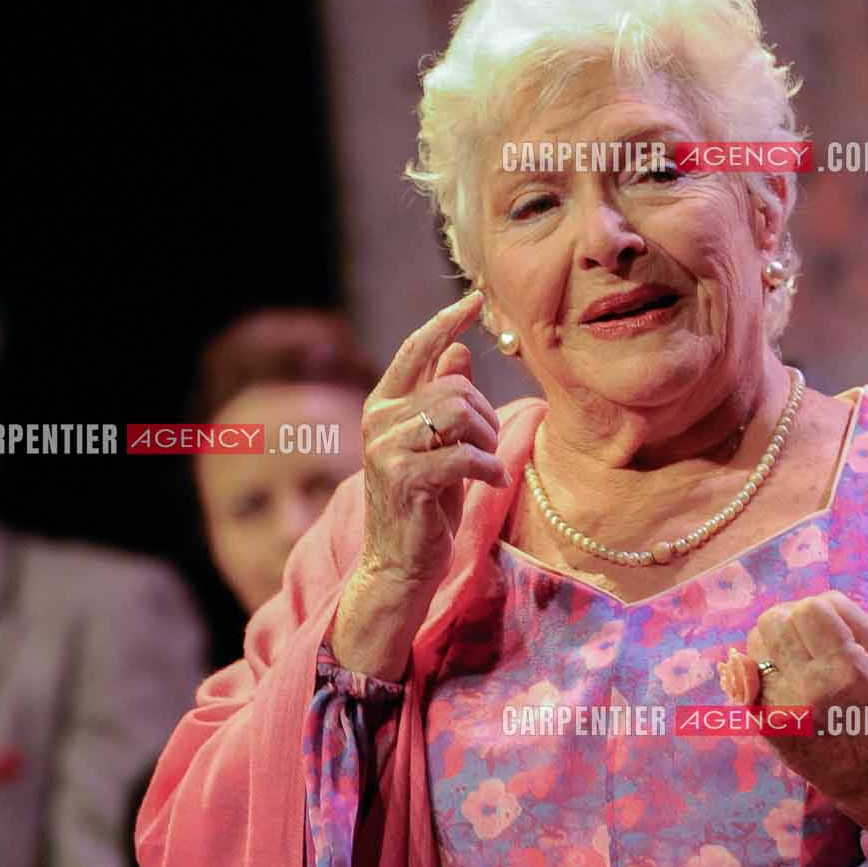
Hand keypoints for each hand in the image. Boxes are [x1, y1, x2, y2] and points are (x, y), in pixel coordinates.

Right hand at [331, 292, 511, 677]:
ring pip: (458, 413)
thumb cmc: (424, 508)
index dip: (445, 321)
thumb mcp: (439, 447)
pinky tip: (488, 483)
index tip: (475, 299)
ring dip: (487, 439)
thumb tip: (460, 349)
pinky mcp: (406, 477)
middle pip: (453, 386)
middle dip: (485, 415)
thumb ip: (443, 399)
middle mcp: (379, 420)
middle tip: (487, 449)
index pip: (415, 350)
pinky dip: (488, 468)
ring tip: (484, 467)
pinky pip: (465, 454)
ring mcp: (387, 448)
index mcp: (384, 406)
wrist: (400, 567)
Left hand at [718, 591, 867, 834]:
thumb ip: (845, 613)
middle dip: (786, 622)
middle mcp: (811, 689)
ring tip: (793, 662)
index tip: (824, 629)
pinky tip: (783, 685)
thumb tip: (800, 601)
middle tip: (803, 642)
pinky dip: (761, 672)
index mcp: (847, 669)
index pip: (808, 608)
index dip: (814, 612)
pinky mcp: (764, 725)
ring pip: (753, 644)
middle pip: (773, 621)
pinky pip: (746, 675)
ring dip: (770, 644)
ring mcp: (783, 708)